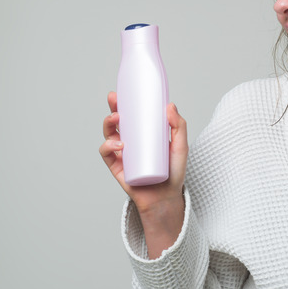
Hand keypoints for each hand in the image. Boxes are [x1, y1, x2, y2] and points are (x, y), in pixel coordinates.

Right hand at [99, 91, 186, 219]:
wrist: (166, 197)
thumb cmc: (174, 172)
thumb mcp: (181, 146)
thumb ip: (179, 126)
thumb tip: (170, 105)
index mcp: (145, 133)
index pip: (134, 114)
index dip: (127, 102)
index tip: (123, 90)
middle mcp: (131, 140)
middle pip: (118, 120)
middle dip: (113, 107)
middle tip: (114, 99)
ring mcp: (122, 153)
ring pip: (108, 133)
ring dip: (108, 123)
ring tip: (117, 119)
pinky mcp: (116, 166)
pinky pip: (106, 153)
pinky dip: (108, 145)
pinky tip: (119, 144)